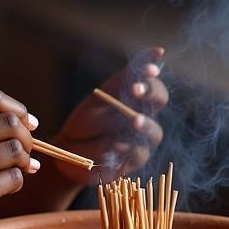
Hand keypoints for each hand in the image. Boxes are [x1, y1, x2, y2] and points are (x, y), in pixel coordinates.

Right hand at [0, 88, 38, 228]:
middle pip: (9, 123)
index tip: (28, 122)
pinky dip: (16, 182)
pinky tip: (5, 187)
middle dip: (26, 137)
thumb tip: (27, 122)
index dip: (17, 109)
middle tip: (25, 151)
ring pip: (15, 151)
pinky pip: (13, 179)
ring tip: (16, 169)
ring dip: (23, 160)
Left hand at [49, 50, 168, 184]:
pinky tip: (115, 143)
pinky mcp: (134, 160)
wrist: (68, 155)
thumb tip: (139, 73)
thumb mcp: (95, 103)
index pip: (150, 78)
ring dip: (144, 124)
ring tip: (134, 120)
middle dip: (151, 92)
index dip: (152, 71)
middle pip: (160, 99)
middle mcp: (144, 115)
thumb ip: (116, 89)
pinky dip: (127, 147)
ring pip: (155, 131)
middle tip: (136, 89)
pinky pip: (138, 153)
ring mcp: (142, 139)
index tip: (150, 68)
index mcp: (133, 97)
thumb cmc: (83, 125)